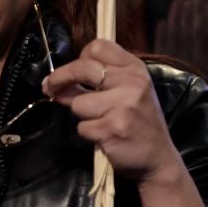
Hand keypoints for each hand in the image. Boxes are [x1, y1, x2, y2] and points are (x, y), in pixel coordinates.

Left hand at [44, 40, 207, 206]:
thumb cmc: (140, 123)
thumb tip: (58, 80)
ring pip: (78, 103)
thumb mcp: (131, 92)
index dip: (80, 57)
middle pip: (82, 68)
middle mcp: (131, 83)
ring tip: (101, 122)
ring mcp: (122, 106)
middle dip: (59, 78)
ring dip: (82, 115)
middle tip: (49, 87)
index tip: (73, 70)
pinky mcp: (112, 128)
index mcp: (135, 69)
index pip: (98, 46)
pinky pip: (82, 127)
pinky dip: (88, 133)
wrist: (158, 160)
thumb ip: (102, 80)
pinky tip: (105, 136)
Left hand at [156, 0, 207, 97]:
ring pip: (177, 35)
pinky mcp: (162, 67)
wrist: (188, 116)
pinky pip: (161, 47)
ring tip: (178, 2)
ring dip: (176, 17)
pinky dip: (161, 34)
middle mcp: (196, 61)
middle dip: (194, 11)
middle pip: (194, 31)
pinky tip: (162, 21)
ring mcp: (177, 63)